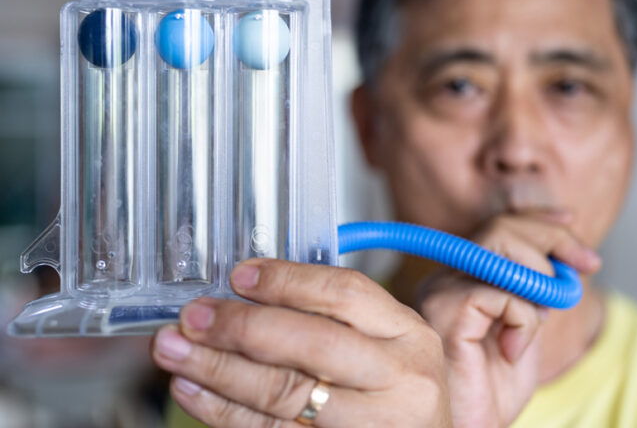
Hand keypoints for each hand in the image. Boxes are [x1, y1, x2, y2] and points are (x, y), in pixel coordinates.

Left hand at [151, 259, 451, 426]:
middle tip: (195, 317)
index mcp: (409, 335)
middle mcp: (399, 380)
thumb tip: (250, 292)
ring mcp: (372, 426)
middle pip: (313, 344)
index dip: (286, 280)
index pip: (345, 293)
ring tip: (176, 352)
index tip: (239, 275)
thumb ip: (336, 319)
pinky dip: (224, 412)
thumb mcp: (388, 347)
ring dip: (219, 370)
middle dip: (243, 327)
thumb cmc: (396, 394)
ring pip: (285, 394)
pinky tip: (195, 391)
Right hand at [419, 215, 600, 427]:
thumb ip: (537, 291)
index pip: (498, 228)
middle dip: (552, 240)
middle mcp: (444, 279)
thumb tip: (567, 258)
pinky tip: (512, 352)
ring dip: (541, 276)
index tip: (575, 230)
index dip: (541, 223)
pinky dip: (525, 321)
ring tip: (545, 313)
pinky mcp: (445, 313)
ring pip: (498, 245)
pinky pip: (501, 293)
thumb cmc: (491, 392)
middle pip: (500, 228)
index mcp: (460, 280)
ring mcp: (440, 293)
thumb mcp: (526, 331)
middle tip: (586, 267)